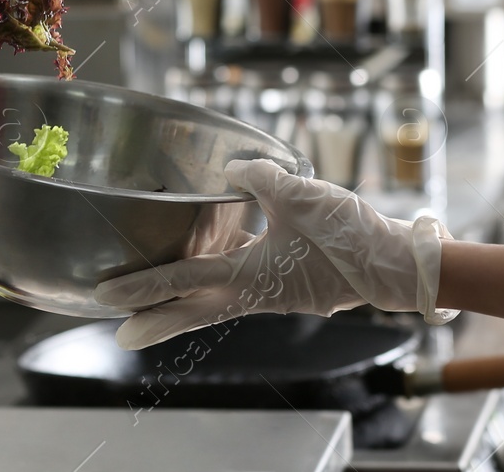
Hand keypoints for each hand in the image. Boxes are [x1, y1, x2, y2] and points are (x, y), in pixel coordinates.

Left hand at [92, 159, 454, 350]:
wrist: (396, 265)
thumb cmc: (349, 235)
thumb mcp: (298, 195)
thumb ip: (256, 177)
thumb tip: (232, 168)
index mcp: (248, 276)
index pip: (182, 279)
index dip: (142, 285)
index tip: (107, 295)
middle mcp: (253, 293)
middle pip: (192, 310)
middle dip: (155, 321)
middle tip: (120, 335)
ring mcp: (270, 292)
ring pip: (214, 298)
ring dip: (182, 300)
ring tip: (151, 298)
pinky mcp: (285, 283)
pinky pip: (239, 281)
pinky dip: (216, 273)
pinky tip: (208, 252)